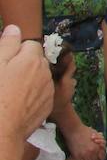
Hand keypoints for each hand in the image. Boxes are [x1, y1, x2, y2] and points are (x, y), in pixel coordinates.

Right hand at [0, 25, 53, 143]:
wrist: (1, 130)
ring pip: (39, 78)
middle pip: (36, 61)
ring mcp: (48, 90)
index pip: (30, 45)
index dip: (16, 52)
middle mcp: (45, 72)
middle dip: (24, 65)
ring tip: (10, 92)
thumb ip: (7, 45)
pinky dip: (32, 95)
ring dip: (29, 80)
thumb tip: (15, 28)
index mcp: (32, 59)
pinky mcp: (46, 106)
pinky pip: (40, 94)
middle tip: (6, 78)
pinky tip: (17, 104)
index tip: (5, 62)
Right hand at [62, 124, 106, 159]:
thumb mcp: (97, 135)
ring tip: (87, 158)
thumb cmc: (85, 131)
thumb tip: (102, 146)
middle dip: (95, 159)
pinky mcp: (76, 156)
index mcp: (96, 147)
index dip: (100, 157)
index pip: (102, 158)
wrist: (74, 130)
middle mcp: (90, 152)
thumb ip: (100, 142)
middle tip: (93, 157)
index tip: (99, 155)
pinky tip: (82, 158)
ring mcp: (83, 155)